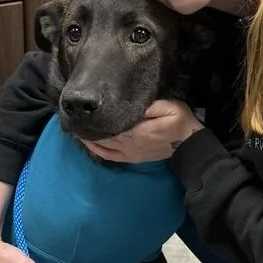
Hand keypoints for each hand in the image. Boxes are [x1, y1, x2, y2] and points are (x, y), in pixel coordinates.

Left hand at [82, 100, 202, 162]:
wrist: (188, 144)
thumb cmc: (179, 122)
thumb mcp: (169, 107)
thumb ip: (150, 106)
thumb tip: (130, 104)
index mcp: (136, 130)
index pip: (110, 124)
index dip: (95, 119)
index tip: (83, 111)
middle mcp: (129, 143)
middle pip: (103, 136)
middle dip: (88, 128)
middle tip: (74, 118)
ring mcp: (129, 153)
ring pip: (103, 146)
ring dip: (89, 139)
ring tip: (77, 130)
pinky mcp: (132, 158)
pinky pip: (110, 156)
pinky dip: (97, 151)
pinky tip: (89, 144)